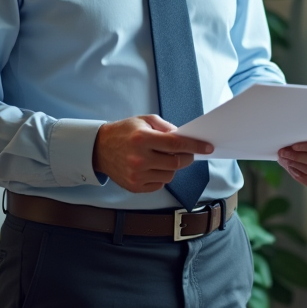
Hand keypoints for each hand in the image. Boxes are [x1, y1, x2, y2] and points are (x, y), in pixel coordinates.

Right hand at [92, 115, 212, 192]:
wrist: (99, 149)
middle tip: (189, 153)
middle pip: (176, 162)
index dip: (194, 146)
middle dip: (187, 157)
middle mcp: (139, 159)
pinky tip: (154, 167)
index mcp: (142, 140)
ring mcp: (136, 176)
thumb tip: (184, 138)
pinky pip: (159, 184)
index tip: (207, 147)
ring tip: (163, 158)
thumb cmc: (124, 132)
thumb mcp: (144, 120)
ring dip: (172, 167)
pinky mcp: (134, 187)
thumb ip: (166, 127)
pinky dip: (161, 176)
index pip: (176, 145)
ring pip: (169, 175)